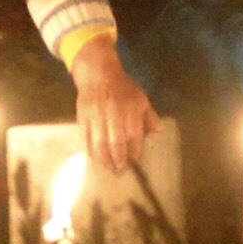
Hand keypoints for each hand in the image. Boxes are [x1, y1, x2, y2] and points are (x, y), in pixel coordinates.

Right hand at [76, 36, 158, 173]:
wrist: (98, 74)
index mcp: (130, 110)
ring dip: (104, 158)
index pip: (133, 135)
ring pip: (99, 142)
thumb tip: (159, 131)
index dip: (134, 149)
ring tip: (108, 167)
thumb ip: (149, 116)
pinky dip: (88, 148)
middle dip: (118, 158)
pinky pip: (85, 136)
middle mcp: (113, 114)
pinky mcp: (83, 116)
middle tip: (120, 169)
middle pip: (116, 142)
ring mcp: (97, 116)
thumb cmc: (122, 88)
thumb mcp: (140, 98)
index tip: (135, 158)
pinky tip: (92, 157)